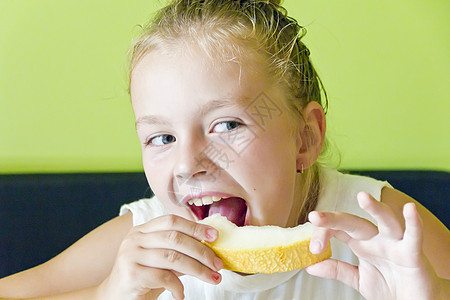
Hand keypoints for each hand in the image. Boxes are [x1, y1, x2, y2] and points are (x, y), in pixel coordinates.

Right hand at [98, 214, 222, 299]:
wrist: (113, 298)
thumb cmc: (142, 278)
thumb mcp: (161, 262)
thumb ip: (179, 253)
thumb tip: (209, 250)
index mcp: (142, 230)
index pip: (172, 221)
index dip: (195, 227)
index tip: (214, 236)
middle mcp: (134, 239)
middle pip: (175, 238)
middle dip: (201, 251)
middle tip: (218, 263)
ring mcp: (130, 255)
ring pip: (172, 257)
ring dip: (197, 269)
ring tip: (212, 278)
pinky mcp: (131, 274)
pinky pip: (163, 277)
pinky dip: (178, 286)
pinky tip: (181, 294)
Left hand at [306, 192, 445, 299]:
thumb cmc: (391, 286)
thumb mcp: (358, 279)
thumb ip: (337, 270)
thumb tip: (310, 266)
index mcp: (361, 243)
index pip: (338, 230)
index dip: (323, 234)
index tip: (312, 249)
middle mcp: (376, 239)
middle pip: (354, 222)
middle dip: (335, 219)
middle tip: (315, 216)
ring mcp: (395, 244)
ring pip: (385, 221)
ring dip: (376, 208)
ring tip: (362, 197)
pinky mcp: (414, 254)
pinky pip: (414, 237)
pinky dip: (413, 223)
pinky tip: (410, 209)